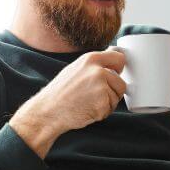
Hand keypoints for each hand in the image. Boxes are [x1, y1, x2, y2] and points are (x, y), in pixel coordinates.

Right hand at [9, 49, 126, 157]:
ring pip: (116, 97)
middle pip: (121, 83)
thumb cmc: (60, 92)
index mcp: (91, 59)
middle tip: (93, 96)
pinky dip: (101, 113)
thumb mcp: (75, 68)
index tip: (115, 74)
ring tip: (88, 102)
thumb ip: (94, 64)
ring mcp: (101, 88)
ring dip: (107, 103)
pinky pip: (110, 109)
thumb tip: (114, 56)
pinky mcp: (102, 104)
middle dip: (112, 91)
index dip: (118, 69)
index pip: (120, 58)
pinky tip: (87, 110)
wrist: (48, 111)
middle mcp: (98, 71)